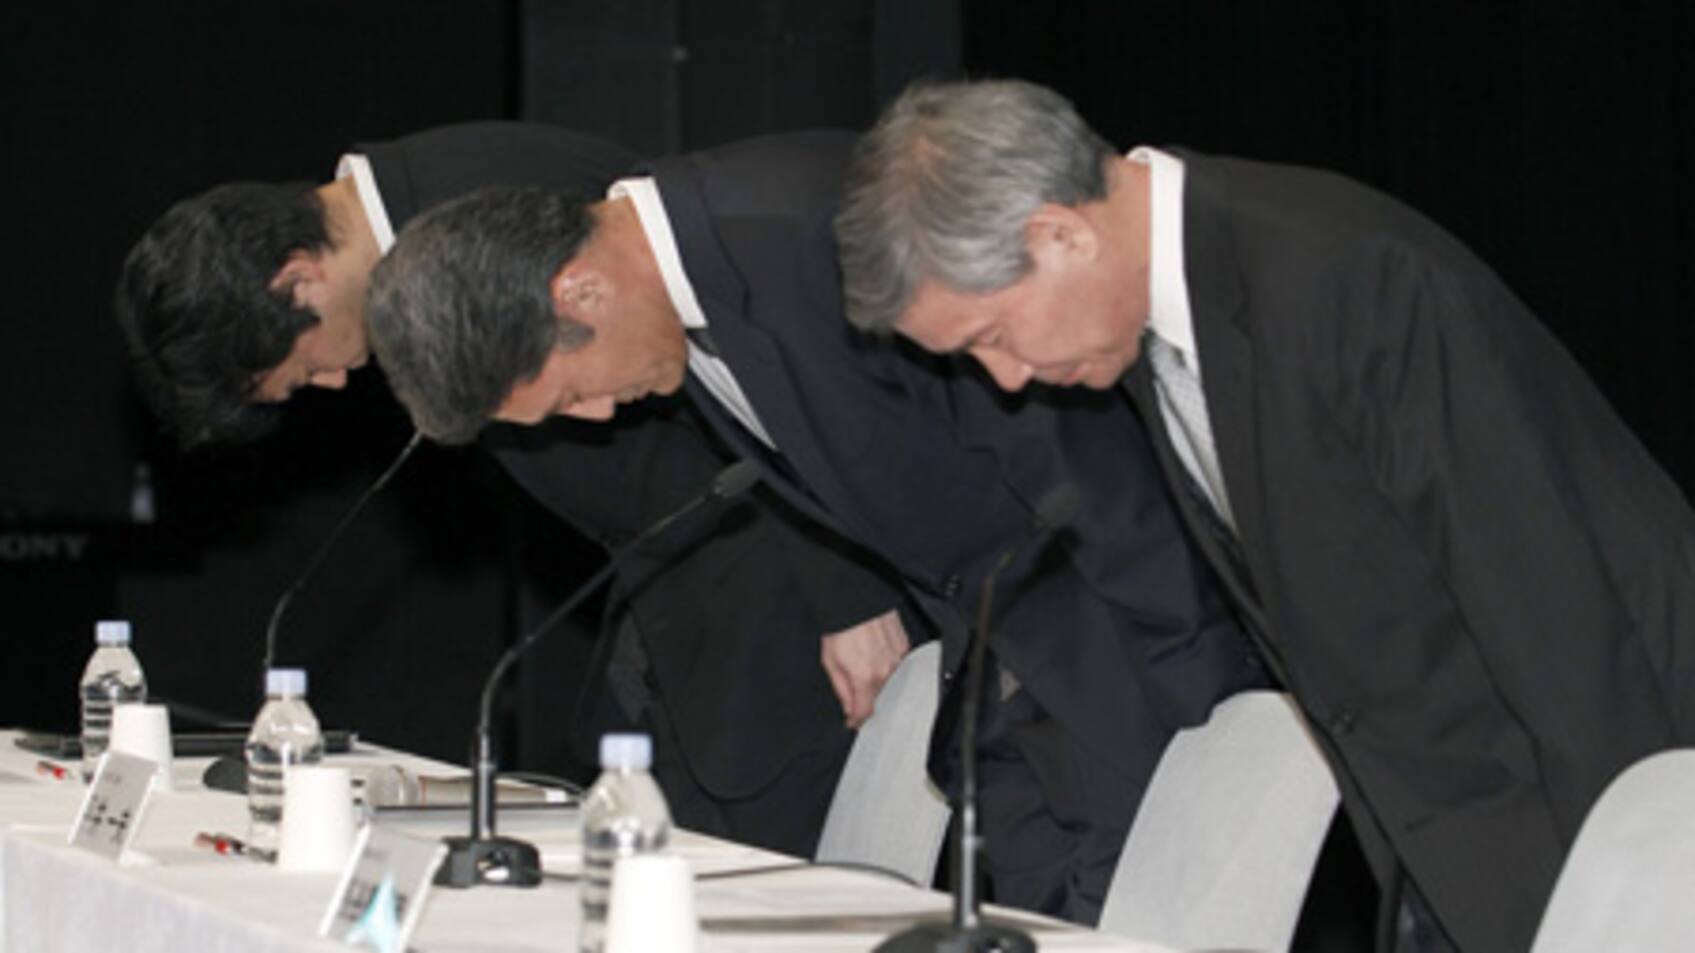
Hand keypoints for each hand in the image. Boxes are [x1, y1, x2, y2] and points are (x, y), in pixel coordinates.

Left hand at [820, 609, 911, 728]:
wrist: (855, 600)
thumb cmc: (841, 627)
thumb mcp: (830, 662)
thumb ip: (842, 691)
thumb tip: (849, 712)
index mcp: (865, 678)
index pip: (865, 713)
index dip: (856, 720)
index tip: (851, 721)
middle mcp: (885, 672)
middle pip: (876, 697)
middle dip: (863, 695)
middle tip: (852, 679)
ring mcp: (898, 659)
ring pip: (888, 681)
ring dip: (875, 678)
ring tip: (862, 660)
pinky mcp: (904, 647)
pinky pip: (896, 665)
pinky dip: (886, 664)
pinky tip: (874, 653)